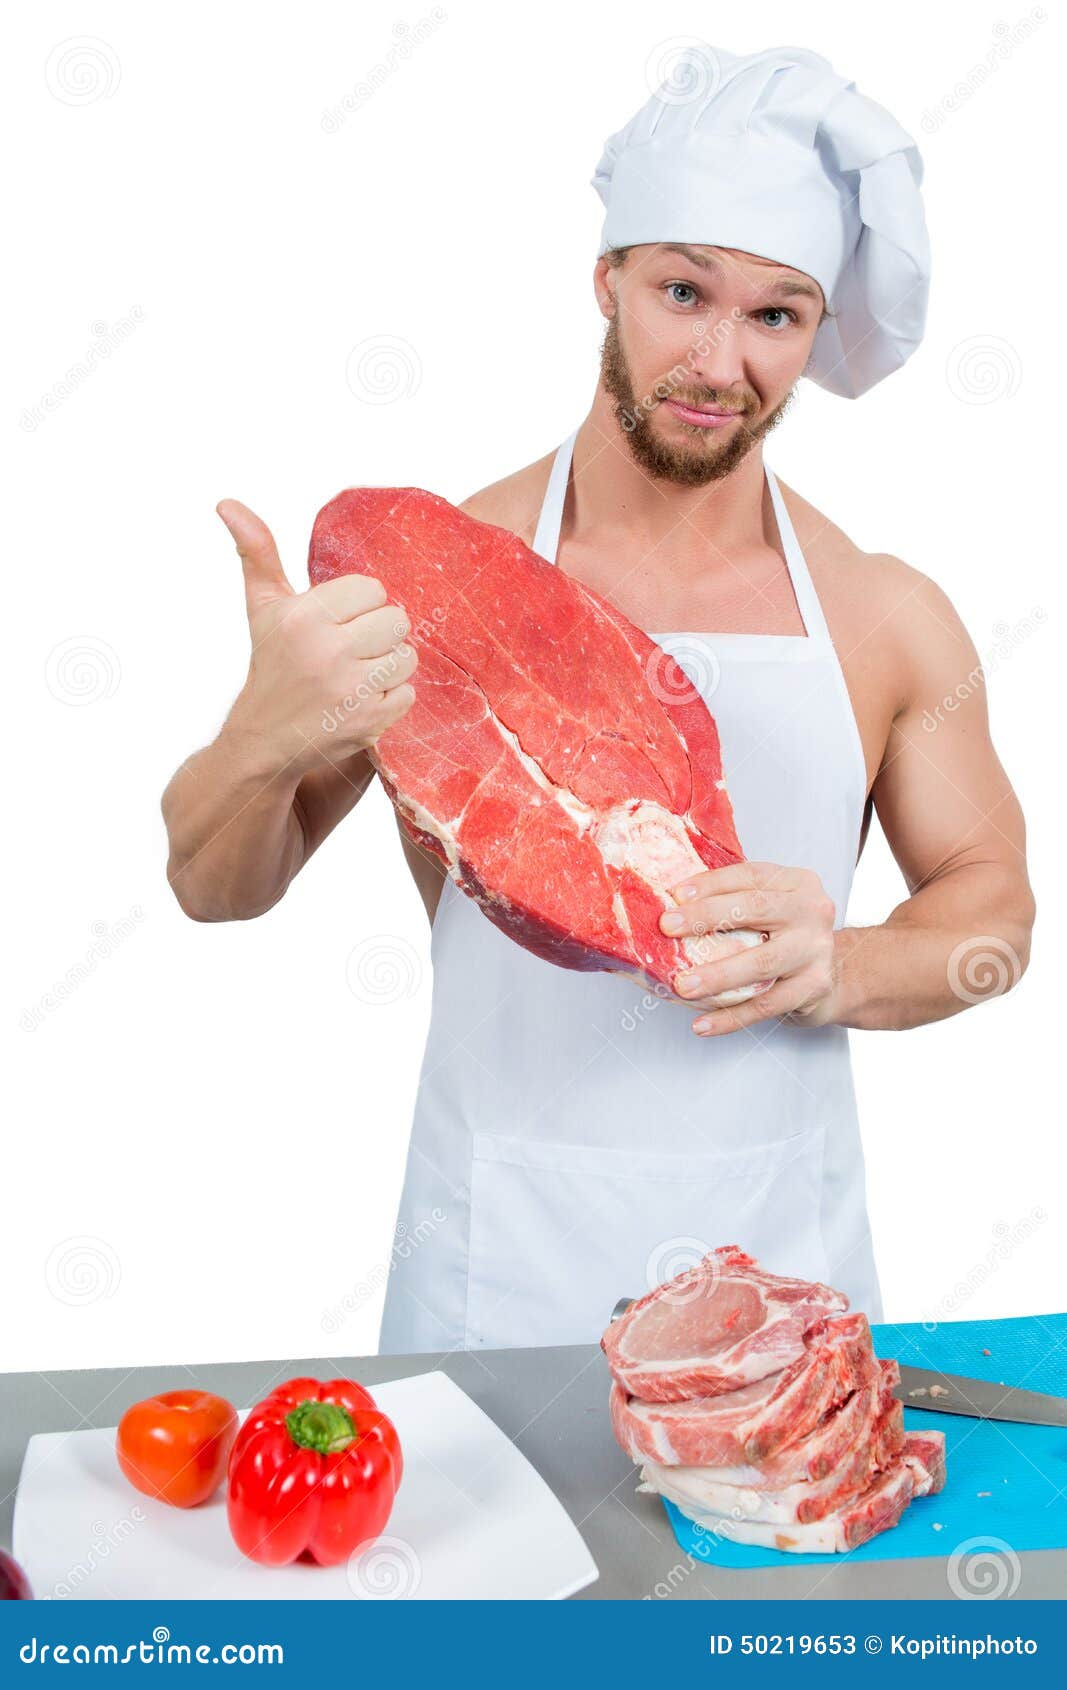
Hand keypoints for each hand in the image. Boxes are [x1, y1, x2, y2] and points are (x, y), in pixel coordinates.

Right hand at [217, 499, 416, 777]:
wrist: (263, 741)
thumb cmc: (271, 665)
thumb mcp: (262, 607)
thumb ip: (257, 551)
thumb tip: (228, 503)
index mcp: (303, 617)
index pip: (372, 590)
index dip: (360, 606)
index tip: (339, 623)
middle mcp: (326, 652)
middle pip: (396, 621)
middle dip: (378, 635)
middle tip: (353, 650)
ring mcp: (350, 691)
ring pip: (407, 657)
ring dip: (388, 667)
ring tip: (358, 675)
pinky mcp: (369, 723)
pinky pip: (408, 694)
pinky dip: (391, 698)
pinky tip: (361, 701)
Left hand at [660, 862, 837, 1035]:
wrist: (837, 975)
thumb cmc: (788, 936)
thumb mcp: (771, 907)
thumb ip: (734, 901)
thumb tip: (672, 906)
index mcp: (798, 883)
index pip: (750, 875)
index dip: (711, 883)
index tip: (675, 894)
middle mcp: (812, 911)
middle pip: (755, 909)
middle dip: (706, 917)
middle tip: (667, 928)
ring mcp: (816, 950)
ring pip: (761, 962)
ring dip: (717, 975)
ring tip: (683, 985)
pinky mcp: (814, 986)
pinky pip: (765, 1005)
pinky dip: (731, 1018)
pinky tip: (703, 1025)